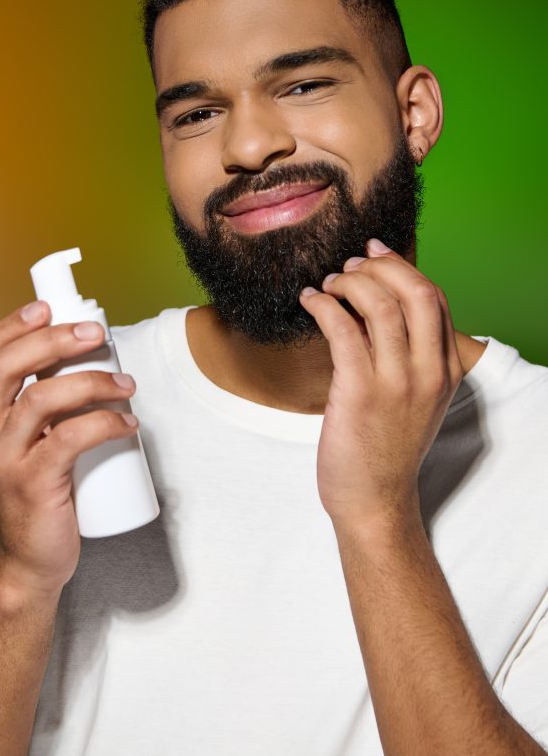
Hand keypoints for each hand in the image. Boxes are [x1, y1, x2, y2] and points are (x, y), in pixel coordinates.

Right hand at [0, 300, 139, 597]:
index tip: (47, 307)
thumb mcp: (25, 444)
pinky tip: (127, 422)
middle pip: (7, 366)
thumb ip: (39, 407)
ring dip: (92, 381)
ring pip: (42, 398)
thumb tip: (82, 359)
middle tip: (97, 334)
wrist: (29, 562)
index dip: (10, 325)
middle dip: (55, 340)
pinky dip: (104, 422)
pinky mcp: (32, 484)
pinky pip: (70, 438)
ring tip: (126, 384)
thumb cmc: (38, 494)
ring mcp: (4, 460)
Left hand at [298, 238, 463, 529]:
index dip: (403, 268)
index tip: (375, 254)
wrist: (374, 502)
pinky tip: (310, 302)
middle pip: (416, 293)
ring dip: (349, 284)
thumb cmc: (386, 447)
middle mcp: (428, 373)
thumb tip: (374, 304)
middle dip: (381, 267)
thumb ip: (408, 356)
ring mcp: (397, 384)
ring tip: (329, 284)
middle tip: (350, 265)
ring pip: (380, 306)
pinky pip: (344, 330)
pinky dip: (324, 306)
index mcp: (445, 371)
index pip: (436, 300)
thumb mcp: (416, 399)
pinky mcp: (361, 393)